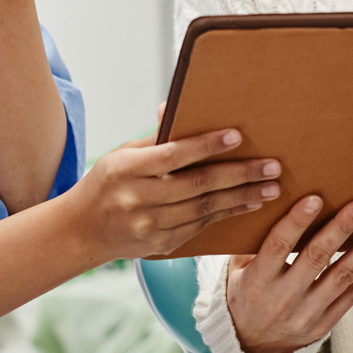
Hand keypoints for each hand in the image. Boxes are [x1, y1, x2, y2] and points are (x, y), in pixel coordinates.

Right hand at [67, 129, 281, 261]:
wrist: (80, 231)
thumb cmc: (106, 183)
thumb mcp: (122, 156)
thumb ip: (154, 138)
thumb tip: (172, 107)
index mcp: (126, 169)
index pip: (172, 155)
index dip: (206, 145)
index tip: (237, 136)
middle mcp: (137, 200)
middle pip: (197, 186)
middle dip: (239, 175)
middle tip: (272, 166)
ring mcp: (149, 226)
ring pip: (205, 210)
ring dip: (242, 198)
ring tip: (271, 188)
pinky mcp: (161, 245)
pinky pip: (201, 227)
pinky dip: (227, 215)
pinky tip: (249, 204)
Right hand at [226, 195, 352, 352]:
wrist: (251, 345)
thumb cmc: (245, 295)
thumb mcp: (237, 270)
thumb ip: (252, 242)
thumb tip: (276, 200)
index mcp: (257, 281)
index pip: (278, 246)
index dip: (297, 221)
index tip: (316, 198)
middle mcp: (282, 299)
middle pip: (317, 258)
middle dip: (342, 228)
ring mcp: (306, 314)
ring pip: (342, 277)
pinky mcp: (324, 324)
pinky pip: (352, 295)